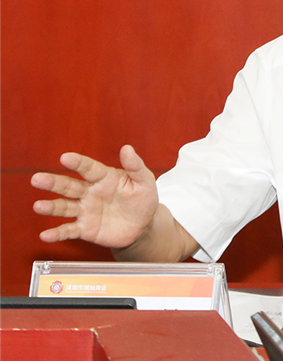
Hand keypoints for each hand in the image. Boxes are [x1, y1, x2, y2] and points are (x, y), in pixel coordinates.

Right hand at [31, 145, 158, 248]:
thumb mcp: (144, 181)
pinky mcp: (85, 229)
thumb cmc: (142, 199)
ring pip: (64, 207)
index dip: (78, 163)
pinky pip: (69, 230)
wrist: (143, 226)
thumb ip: (135, 166)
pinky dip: (57, 233)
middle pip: (69, 186)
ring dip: (51, 207)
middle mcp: (90, 192)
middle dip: (53, 183)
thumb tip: (127, 148)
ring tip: (38, 206)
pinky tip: (45, 235)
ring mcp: (86, 210)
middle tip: (37, 178)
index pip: (89, 168)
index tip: (65, 157)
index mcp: (104, 178)